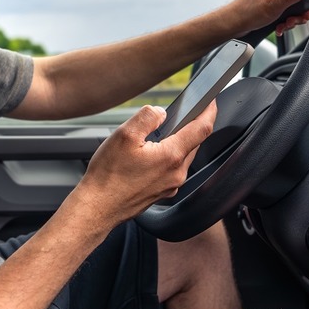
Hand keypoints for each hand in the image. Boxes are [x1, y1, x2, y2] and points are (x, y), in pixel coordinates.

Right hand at [75, 102, 216, 226]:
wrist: (97, 207)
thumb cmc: (108, 176)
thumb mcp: (124, 135)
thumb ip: (147, 118)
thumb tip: (161, 112)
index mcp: (171, 156)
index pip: (202, 129)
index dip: (209, 111)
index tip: (211, 100)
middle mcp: (176, 173)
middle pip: (194, 142)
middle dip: (190, 125)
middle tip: (180, 111)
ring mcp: (170, 185)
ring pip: (183, 156)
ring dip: (177, 141)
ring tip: (158, 133)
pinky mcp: (162, 191)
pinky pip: (172, 168)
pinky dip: (168, 156)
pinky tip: (150, 153)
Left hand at [227, 0, 308, 36]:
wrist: (234, 21)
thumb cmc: (250, 12)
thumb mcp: (274, 4)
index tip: (304, 15)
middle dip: (301, 13)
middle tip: (291, 22)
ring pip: (299, 5)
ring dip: (294, 18)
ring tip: (284, 25)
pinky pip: (290, 9)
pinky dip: (288, 19)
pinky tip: (280, 26)